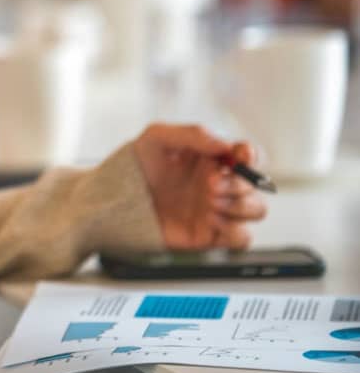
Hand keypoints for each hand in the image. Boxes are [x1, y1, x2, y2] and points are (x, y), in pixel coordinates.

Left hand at [131, 123, 266, 248]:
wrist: (116, 200)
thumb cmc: (136, 166)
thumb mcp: (157, 138)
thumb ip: (192, 135)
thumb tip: (224, 145)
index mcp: (212, 159)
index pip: (248, 155)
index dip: (251, 155)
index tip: (240, 155)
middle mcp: (219, 184)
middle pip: (255, 184)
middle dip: (238, 183)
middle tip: (210, 184)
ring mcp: (217, 210)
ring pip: (257, 210)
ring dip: (241, 205)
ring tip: (210, 202)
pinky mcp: (211, 234)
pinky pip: (242, 238)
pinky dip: (235, 230)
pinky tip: (212, 220)